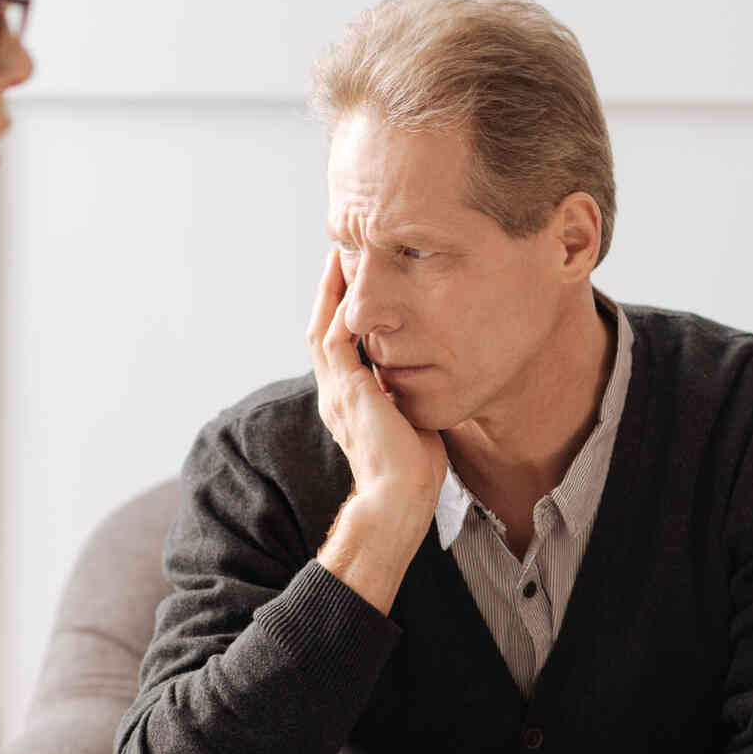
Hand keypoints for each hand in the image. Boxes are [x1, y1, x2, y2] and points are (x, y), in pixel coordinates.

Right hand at [306, 249, 445, 526]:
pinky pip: (335, 342)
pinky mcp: (348, 393)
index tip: (356, 285)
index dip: (342, 315)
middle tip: (339, 256)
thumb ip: (409, 396)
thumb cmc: (414, 470)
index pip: (339, 348)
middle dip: (330, 293)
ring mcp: (337, 393)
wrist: (400, 497)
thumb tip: (430, 376)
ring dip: (330, 293)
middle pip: (321, 330)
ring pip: (322, 329)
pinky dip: (341, 314)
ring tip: (340, 258)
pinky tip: (353, 288)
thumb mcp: (411, 420)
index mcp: (348, 401)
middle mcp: (335, 394)